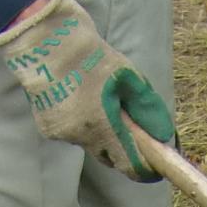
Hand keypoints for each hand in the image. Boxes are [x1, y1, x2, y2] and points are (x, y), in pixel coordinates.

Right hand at [0, 0, 174, 178]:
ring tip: (96, 100)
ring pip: (90, 144)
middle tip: (126, 123)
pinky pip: (72, 134)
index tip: (154, 164)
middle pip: (110, 157)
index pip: (130, 165)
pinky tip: (75, 98)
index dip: (145, 168)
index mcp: (104, 125)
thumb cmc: (90, 55)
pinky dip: (79, 123)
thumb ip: (146, 108)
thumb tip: (163, 135)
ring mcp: (63, 135)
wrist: (43, 39)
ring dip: (99, 132)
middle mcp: (83, 137)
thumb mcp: (127, 75)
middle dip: (122, 147)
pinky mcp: (47, 128)